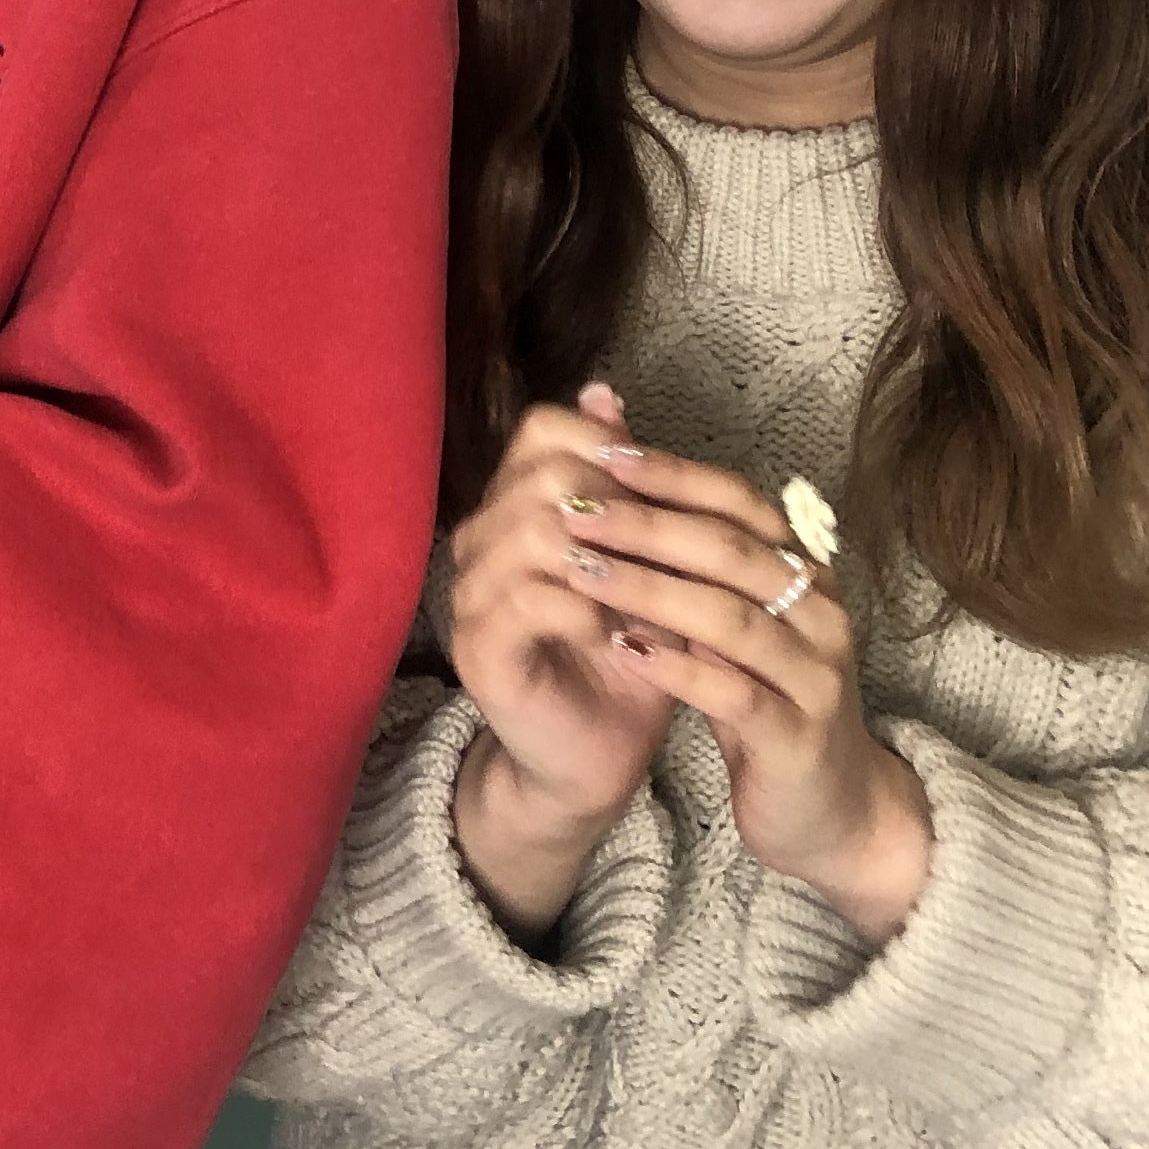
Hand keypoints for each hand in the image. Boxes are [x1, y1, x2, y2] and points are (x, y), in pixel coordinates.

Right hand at [442, 383, 678, 937]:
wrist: (595, 759)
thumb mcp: (645, 564)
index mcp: (516, 508)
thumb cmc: (625, 658)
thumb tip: (607, 389)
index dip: (609, 443)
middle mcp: (481, 541)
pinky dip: (589, 608)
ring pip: (534, 530)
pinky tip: (626, 633)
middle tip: (676, 550)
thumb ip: (629, 487)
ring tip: (657, 595)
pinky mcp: (480, 649)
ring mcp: (472, 594)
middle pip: (542, 474)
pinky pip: (531, 598)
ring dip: (612, 560)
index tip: (669, 486)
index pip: (544, 430)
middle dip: (621, 507)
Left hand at [571, 437, 930, 942]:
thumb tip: (619, 490)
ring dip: (648, 589)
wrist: (832, 809)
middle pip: (729, 552)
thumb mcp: (731, 628)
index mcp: (806, 576)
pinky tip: (622, 649)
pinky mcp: (797, 738)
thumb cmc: (767, 703)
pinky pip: (734, 694)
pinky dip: (675, 668)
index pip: (739, 505)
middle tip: (576, 507)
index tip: (602, 453)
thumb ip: (690, 568)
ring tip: (580, 569)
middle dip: (646, 524)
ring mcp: (815, 677)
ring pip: (729, 618)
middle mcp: (821, 615)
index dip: (673, 476)